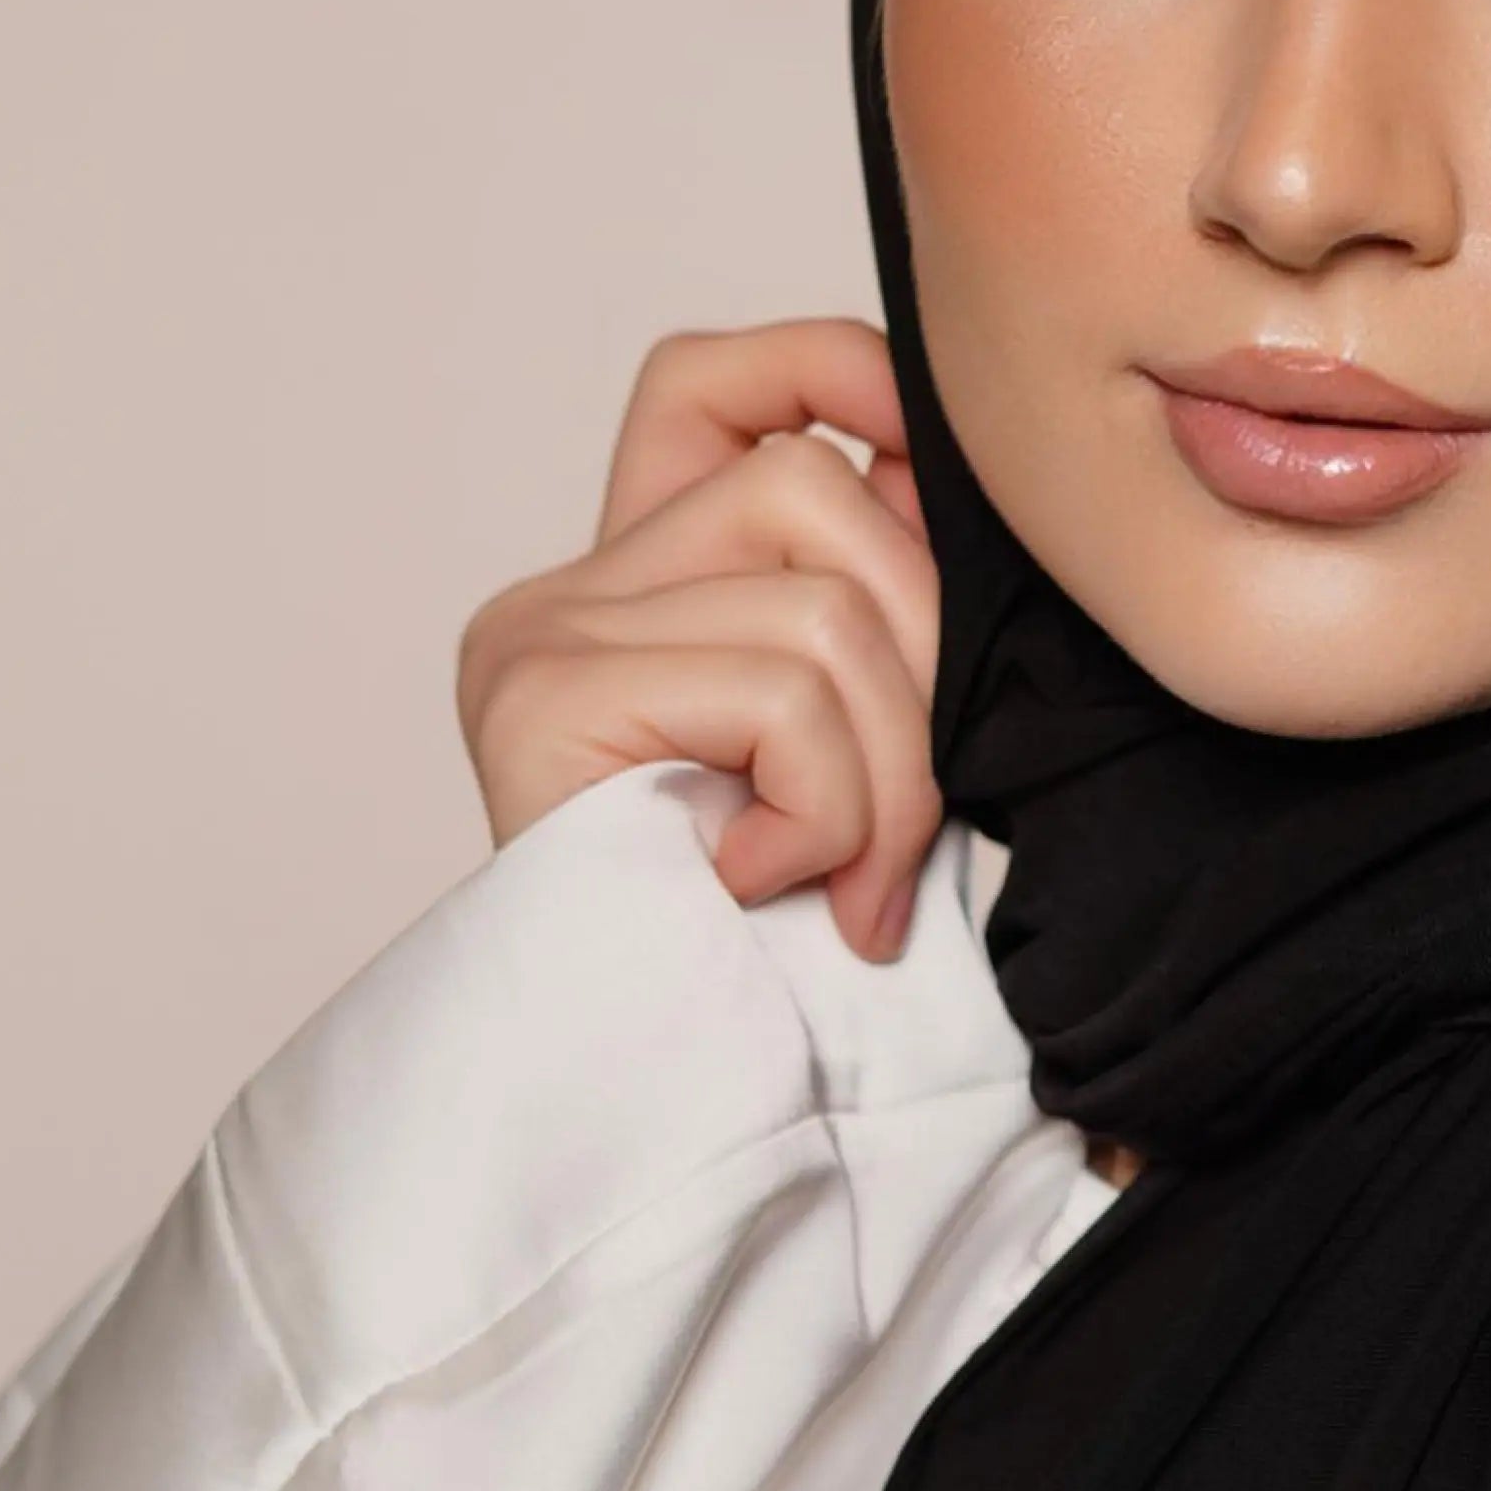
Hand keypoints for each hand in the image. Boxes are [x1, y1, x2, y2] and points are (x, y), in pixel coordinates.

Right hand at [455, 321, 941, 959]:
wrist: (673, 1117)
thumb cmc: (776, 967)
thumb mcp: (853, 762)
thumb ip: (869, 626)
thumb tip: (953, 485)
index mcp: (624, 598)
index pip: (709, 383)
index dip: (830, 373)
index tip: (924, 459)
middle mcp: (558, 601)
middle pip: (803, 484)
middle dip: (919, 653)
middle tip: (905, 828)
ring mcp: (538, 644)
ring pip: (817, 600)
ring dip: (888, 769)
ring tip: (851, 885)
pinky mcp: (544, 703)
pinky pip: (779, 688)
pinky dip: (830, 806)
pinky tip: (776, 888)